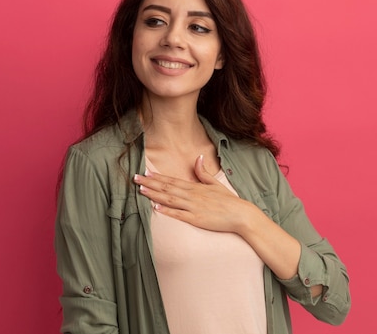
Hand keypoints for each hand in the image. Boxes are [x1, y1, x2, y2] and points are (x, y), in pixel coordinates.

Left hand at [133, 155, 256, 232]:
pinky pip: (178, 214)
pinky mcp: (196, 219)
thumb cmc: (229, 201)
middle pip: (167, 188)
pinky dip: (167, 210)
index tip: (145, 172)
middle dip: (150, 183)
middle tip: (135, 178)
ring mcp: (193, 207)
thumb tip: (198, 157)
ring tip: (141, 190)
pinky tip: (156, 207)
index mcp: (195, 187)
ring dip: (154, 194)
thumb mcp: (216, 184)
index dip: (158, 177)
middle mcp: (192, 195)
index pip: (173, 180)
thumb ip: (204, 172)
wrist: (241, 215)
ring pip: (170, 199)